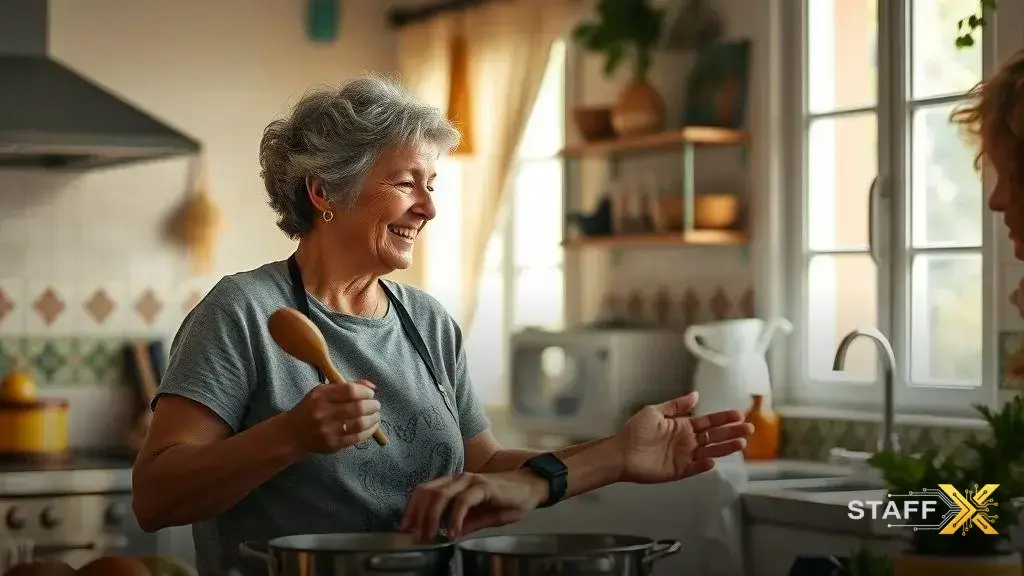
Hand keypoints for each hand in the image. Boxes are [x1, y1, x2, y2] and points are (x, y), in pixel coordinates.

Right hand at [285, 379, 380, 452]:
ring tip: (376, 415)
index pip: (350, 391)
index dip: (365, 392)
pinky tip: (372, 426)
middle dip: (372, 406)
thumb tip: (372, 387)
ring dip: (373, 419)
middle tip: (376, 405)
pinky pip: (357, 438)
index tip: (370, 394)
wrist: (293, 433)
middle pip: (357, 408)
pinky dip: (369, 431)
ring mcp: (328, 430)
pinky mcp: (333, 444)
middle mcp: (324, 413)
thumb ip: (347, 386)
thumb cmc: (311, 407)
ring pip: (360, 424)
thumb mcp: (324, 391)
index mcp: (321, 396)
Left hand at [400, 470, 546, 540]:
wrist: (533, 487)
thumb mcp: (484, 516)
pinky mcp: (483, 486)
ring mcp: (471, 481)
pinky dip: (454, 518)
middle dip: (416, 515)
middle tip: (413, 534)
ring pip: (441, 495)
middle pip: (428, 492)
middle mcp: (459, 478)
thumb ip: (467, 523)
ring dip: (431, 517)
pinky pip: (463, 502)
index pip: (425, 491)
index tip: (405, 527)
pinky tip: (452, 531)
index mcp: (455, 484)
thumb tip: (449, 534)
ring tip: (428, 535)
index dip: (412, 508)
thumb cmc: (509, 499)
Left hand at [616, 392, 752, 483]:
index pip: (708, 422)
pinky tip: (713, 461)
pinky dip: (703, 466)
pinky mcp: (678, 471)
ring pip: (709, 452)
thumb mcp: (655, 412)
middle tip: (749, 429)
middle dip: (731, 432)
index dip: (723, 418)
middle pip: (714, 437)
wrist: (620, 452)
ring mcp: (684, 457)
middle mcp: (687, 441)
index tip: (738, 414)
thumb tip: (696, 395)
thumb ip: (676, 406)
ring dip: (724, 449)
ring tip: (741, 444)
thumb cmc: (635, 431)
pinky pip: (694, 468)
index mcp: (683, 426)